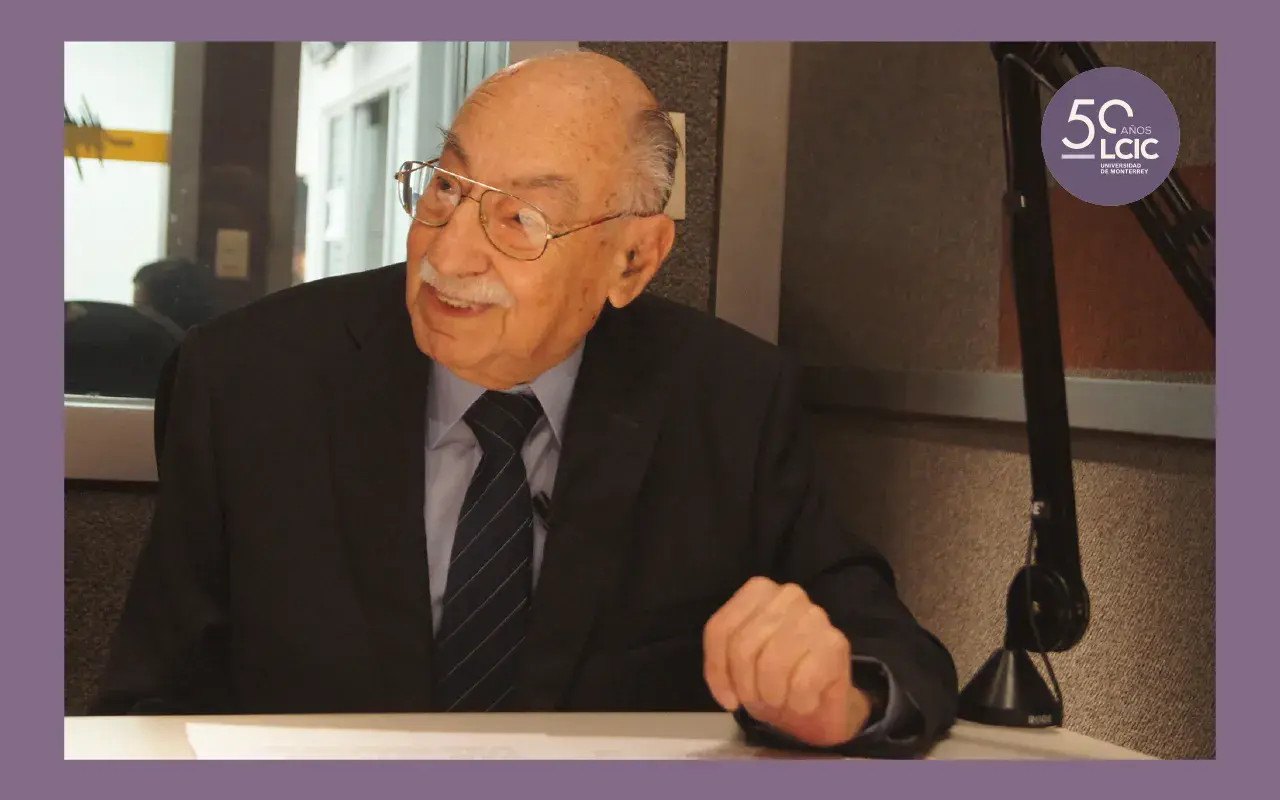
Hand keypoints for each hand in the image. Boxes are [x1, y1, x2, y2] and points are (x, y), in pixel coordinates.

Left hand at [703, 577, 872, 746]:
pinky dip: (798, 704)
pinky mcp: (835, 643)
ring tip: (782, 702)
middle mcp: (788, 595)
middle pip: (743, 647)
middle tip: (760, 702)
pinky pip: (802, 682)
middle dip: (746, 688)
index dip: (718, 671)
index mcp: (758, 591)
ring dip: (772, 697)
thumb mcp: (739, 666)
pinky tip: (804, 703)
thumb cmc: (778, 679)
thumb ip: (723, 665)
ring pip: (771, 665)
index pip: (720, 629)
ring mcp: (814, 616)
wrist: (825, 702)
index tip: (728, 699)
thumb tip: (726, 694)